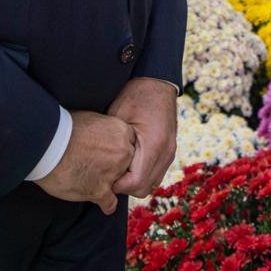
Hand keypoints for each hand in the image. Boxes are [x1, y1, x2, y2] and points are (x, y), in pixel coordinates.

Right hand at [35, 111, 135, 213]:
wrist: (47, 145)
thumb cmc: (63, 129)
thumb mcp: (92, 120)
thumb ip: (105, 130)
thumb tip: (104, 134)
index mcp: (122, 133)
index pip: (130, 146)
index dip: (119, 152)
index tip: (109, 155)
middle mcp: (122, 153)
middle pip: (127, 165)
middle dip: (117, 168)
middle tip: (101, 169)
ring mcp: (113, 173)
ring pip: (120, 185)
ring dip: (110, 186)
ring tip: (96, 184)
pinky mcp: (100, 191)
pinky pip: (110, 203)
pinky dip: (106, 205)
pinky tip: (103, 204)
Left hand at [107, 78, 178, 198]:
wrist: (157, 81)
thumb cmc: (134, 96)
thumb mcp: (118, 118)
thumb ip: (113, 145)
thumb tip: (100, 168)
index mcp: (154, 145)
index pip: (136, 183)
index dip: (117, 185)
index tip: (103, 177)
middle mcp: (166, 152)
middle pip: (144, 188)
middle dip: (125, 187)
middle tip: (108, 175)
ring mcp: (170, 152)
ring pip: (152, 183)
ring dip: (134, 182)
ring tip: (118, 169)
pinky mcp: (170, 150)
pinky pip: (156, 173)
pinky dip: (143, 174)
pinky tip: (129, 163)